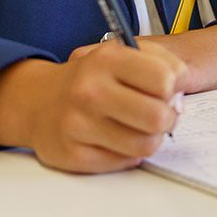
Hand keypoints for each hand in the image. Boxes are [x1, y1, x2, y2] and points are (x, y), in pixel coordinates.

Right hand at [0, 41, 187, 173]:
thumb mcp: (122, 54)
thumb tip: (179, 96)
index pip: (165, 79)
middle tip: (160, 114)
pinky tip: (118, 138)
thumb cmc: (91, 77)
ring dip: (152, 138)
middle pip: (159, 117)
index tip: (167, 90)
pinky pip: (125, 162)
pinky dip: (129, 153)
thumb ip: (162, 64)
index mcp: (107, 59)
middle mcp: (90, 91)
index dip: (175, 88)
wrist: (37, 101)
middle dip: (168, 118)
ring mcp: (79, 125)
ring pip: (145, 145)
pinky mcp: (74, 155)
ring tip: (141, 127)